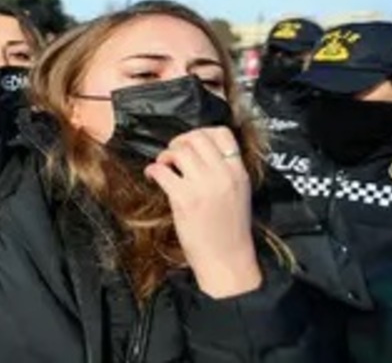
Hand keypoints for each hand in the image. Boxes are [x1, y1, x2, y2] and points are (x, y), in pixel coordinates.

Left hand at [144, 127, 261, 297]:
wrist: (227, 259)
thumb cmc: (229, 230)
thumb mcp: (238, 194)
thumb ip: (224, 172)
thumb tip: (198, 154)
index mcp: (239, 173)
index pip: (223, 134)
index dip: (202, 132)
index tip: (191, 143)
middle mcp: (223, 175)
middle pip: (197, 138)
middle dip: (180, 141)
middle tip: (173, 154)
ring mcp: (204, 186)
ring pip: (179, 151)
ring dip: (166, 155)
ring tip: (164, 166)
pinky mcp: (184, 199)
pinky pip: (162, 171)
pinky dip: (153, 170)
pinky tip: (153, 177)